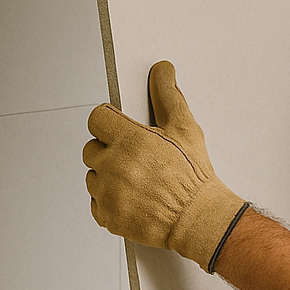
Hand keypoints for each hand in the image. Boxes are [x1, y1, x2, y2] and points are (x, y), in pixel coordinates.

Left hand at [83, 61, 247, 272]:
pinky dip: (109, 201)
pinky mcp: (107, 216)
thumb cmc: (193, 176)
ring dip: (107, 176)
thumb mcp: (185, 128)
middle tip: (134, 157)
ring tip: (135, 180)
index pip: (96, 118)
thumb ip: (167, 95)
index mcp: (129, 140)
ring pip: (92, 176)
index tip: (119, 128)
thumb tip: (161, 71)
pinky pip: (96, 202)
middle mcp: (113, 166)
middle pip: (91, 147)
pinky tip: (131, 198)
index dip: (109, 122)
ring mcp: (108, 193)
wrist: (198, 219)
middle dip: (109, 150)